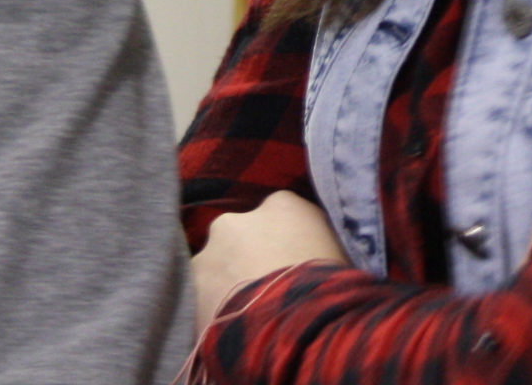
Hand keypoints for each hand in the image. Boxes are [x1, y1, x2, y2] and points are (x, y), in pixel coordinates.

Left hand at [194, 190, 344, 328]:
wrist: (295, 325)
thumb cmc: (330, 287)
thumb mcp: (340, 255)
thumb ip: (321, 244)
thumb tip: (318, 253)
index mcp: (283, 205)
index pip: (281, 215)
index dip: (284, 241)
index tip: (291, 263)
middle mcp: (240, 219)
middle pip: (242, 236)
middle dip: (248, 256)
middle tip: (264, 288)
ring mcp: (210, 251)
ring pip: (216, 265)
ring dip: (226, 282)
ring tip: (245, 312)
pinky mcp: (191, 286)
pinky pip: (200, 295)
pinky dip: (211, 306)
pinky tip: (228, 325)